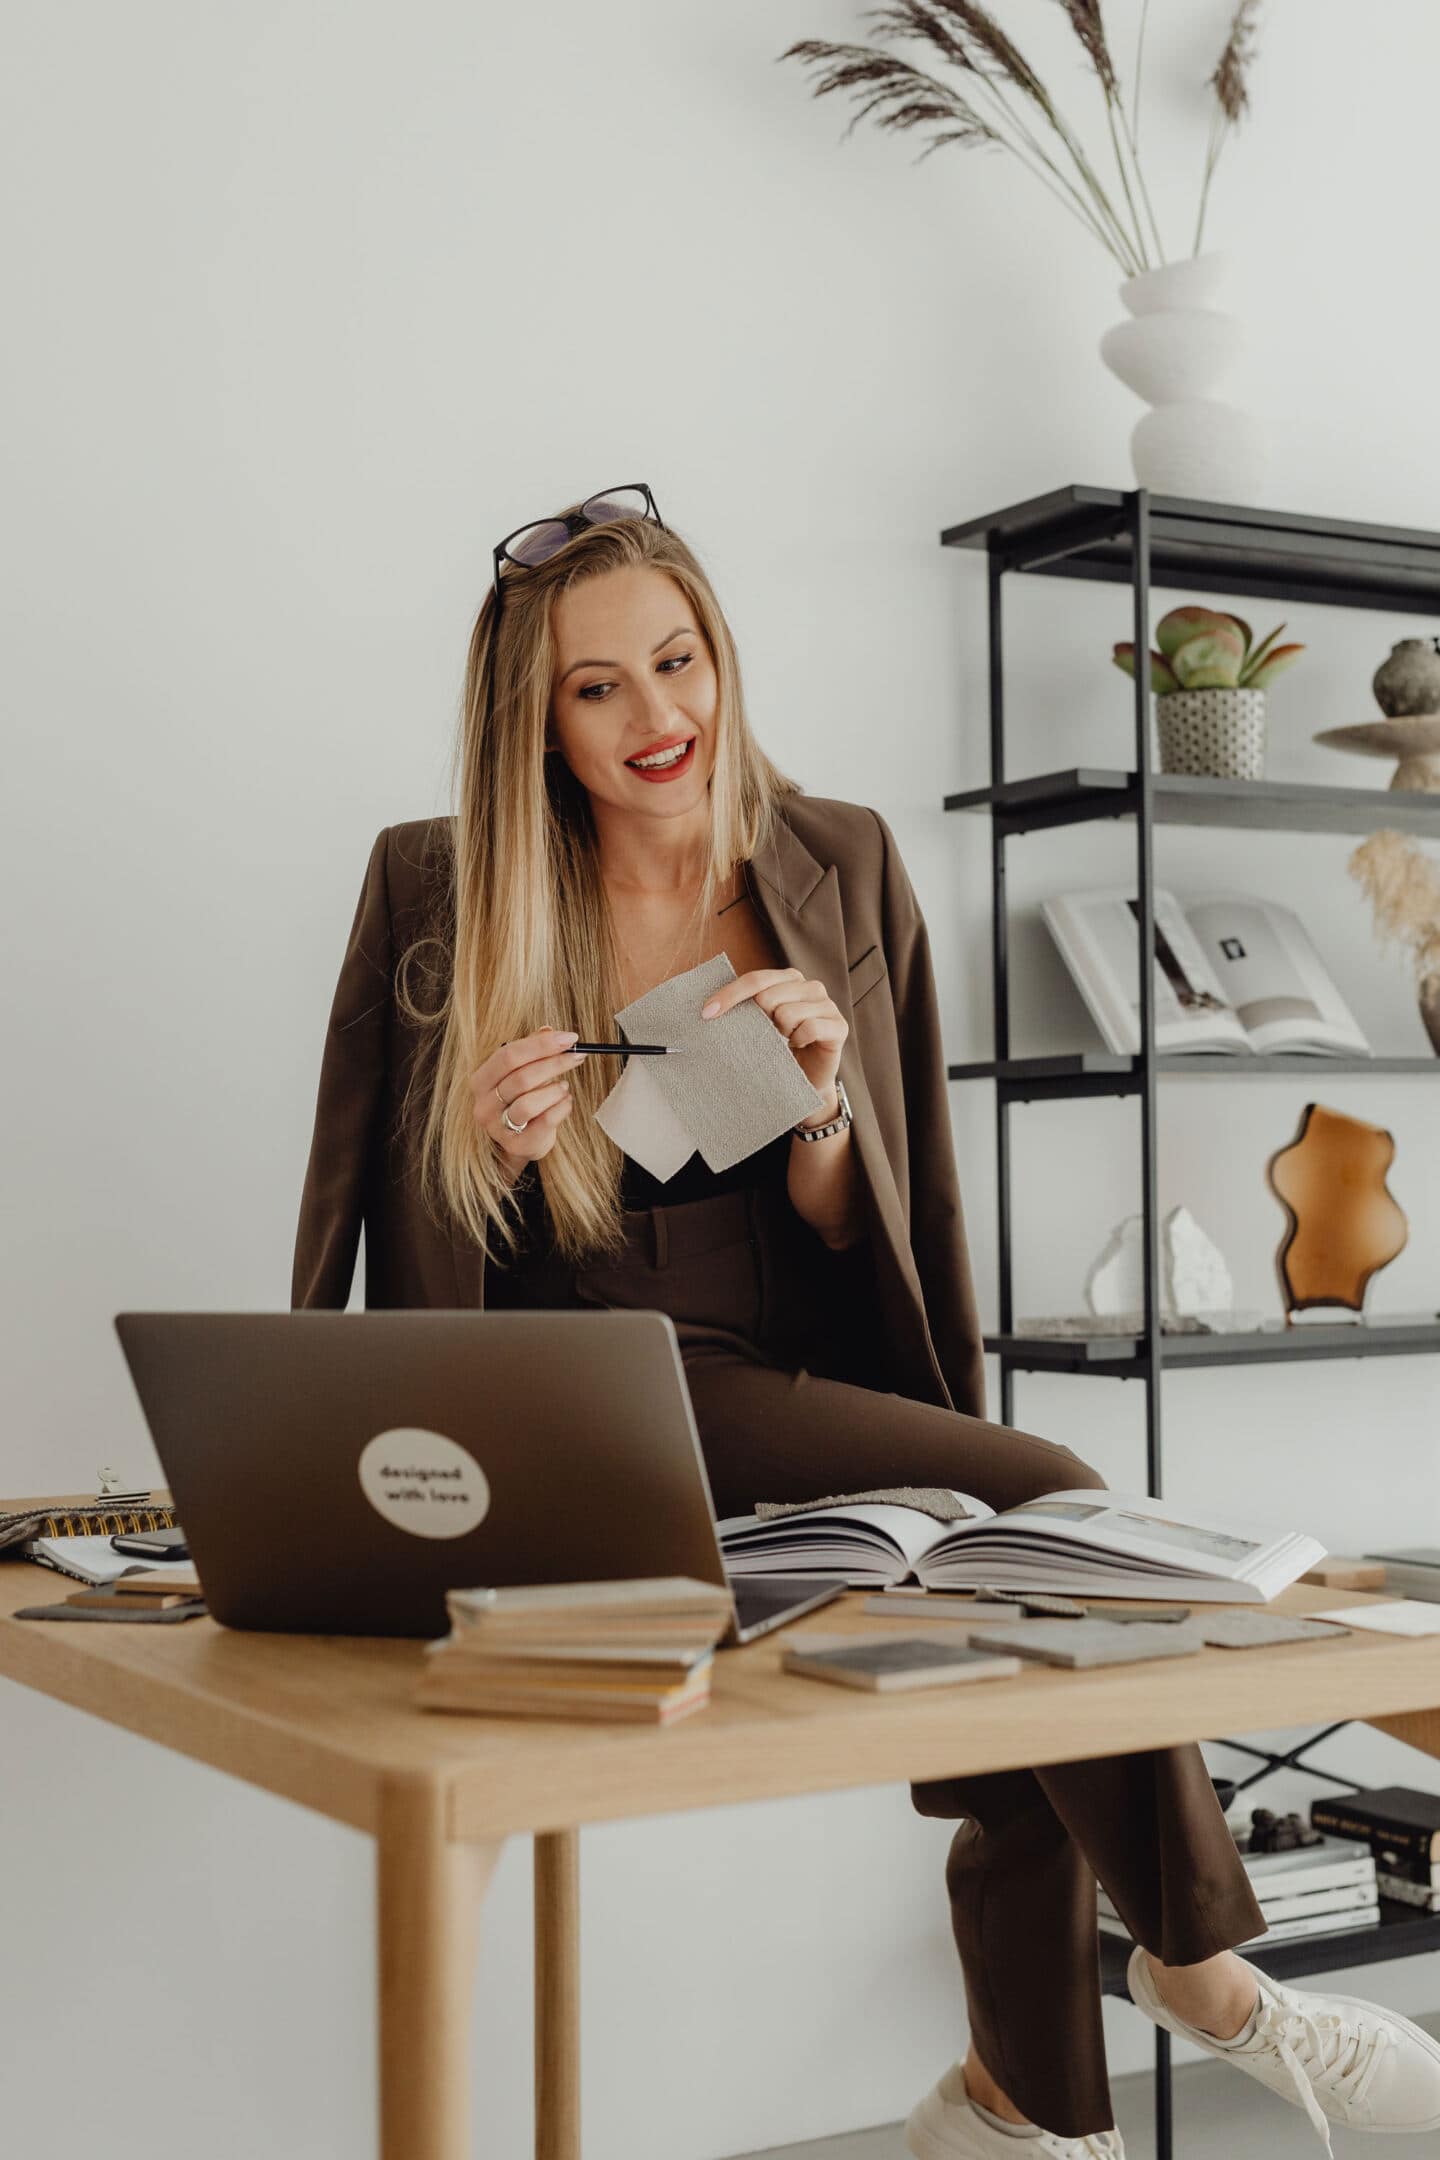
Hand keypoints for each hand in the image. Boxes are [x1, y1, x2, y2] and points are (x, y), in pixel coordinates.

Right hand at [470, 1028, 586, 1164]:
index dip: (541, 1044)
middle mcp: (484, 1104)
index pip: (508, 1055)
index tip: (569, 1038)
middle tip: (577, 1056)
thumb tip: (547, 1029)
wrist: (518, 1141)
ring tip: (564, 1087)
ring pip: (529, 1103)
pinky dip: (561, 1108)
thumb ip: (531, 1050)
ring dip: (555, 1090)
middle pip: (521, 1077)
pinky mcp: (517, 1144)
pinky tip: (565, 1102)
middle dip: (554, 1063)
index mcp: (481, 1080)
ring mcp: (498, 1127)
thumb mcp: (521, 1073)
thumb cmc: (520, 1100)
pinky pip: (545, 1122)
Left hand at [700, 968, 846, 1112]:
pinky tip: (800, 1046)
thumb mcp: (758, 1025)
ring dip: (781, 1035)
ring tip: (786, 1041)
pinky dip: (799, 1041)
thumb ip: (746, 1008)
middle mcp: (810, 986)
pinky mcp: (839, 1026)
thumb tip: (709, 1007)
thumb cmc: (778, 1050)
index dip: (730, 995)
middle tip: (769, 1035)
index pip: (755, 980)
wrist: (805, 1080)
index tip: (707, 1014)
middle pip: (768, 997)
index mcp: (789, 979)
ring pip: (787, 1014)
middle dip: (761, 1022)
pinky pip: (809, 1028)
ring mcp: (827, 1004)